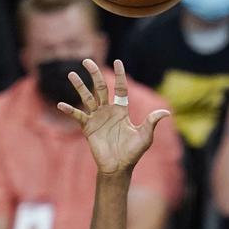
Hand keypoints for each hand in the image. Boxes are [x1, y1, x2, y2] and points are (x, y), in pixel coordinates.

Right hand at [56, 59, 170, 174]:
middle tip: (87, 60)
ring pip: (87, 98)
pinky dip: (70, 110)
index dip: (119, 76)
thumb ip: (152, 122)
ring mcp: (96, 118)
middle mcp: (108, 111)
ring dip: (79, 87)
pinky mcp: (88, 128)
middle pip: (100, 88)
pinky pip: (78, 116)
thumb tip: (166, 112)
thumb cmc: (133, 153)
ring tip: (71, 75)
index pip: (120, 89)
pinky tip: (61, 104)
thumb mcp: (145, 136)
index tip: (117, 61)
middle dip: (94, 74)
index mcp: (121, 110)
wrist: (119, 167)